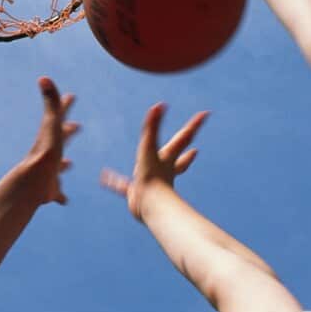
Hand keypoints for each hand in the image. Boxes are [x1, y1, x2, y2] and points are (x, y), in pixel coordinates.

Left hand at [21, 76, 79, 204]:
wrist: (33, 183)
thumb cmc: (45, 154)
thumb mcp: (51, 125)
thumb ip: (50, 102)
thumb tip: (43, 77)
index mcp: (50, 138)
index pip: (58, 117)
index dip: (65, 105)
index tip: (71, 96)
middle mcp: (49, 154)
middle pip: (59, 140)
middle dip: (68, 132)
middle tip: (77, 126)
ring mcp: (49, 172)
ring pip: (58, 167)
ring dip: (64, 165)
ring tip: (69, 164)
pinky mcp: (49, 190)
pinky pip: (57, 193)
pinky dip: (60, 195)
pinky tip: (63, 201)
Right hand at [100, 104, 206, 220]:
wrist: (148, 206)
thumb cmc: (152, 177)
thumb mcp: (149, 147)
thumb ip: (153, 126)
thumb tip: (159, 105)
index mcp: (168, 158)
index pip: (184, 137)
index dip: (194, 125)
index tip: (205, 114)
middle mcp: (163, 170)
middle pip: (178, 157)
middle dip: (185, 151)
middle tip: (194, 148)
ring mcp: (150, 182)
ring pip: (151, 173)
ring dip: (149, 168)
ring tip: (141, 165)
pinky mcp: (135, 193)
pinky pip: (122, 186)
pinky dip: (114, 181)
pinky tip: (104, 178)